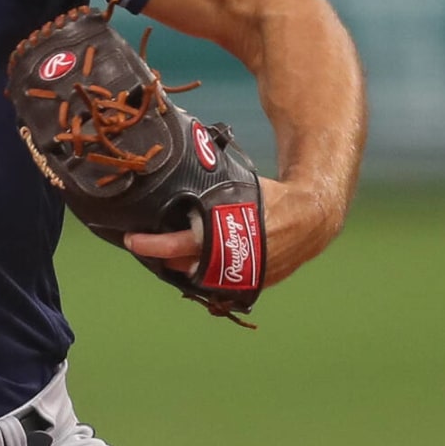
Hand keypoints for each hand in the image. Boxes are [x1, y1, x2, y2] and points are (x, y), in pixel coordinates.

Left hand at [125, 177, 326, 287]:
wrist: (312, 218)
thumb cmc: (271, 198)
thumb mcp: (238, 187)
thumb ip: (209, 187)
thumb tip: (181, 161)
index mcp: (225, 234)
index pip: (179, 245)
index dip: (152, 244)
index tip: (132, 239)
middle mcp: (232, 261)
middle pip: (185, 266)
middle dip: (164, 257)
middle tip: (145, 244)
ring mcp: (243, 277)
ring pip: (201, 278)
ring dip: (183, 267)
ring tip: (167, 253)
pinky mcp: (255, 285)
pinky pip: (220, 284)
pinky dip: (206, 273)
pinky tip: (193, 261)